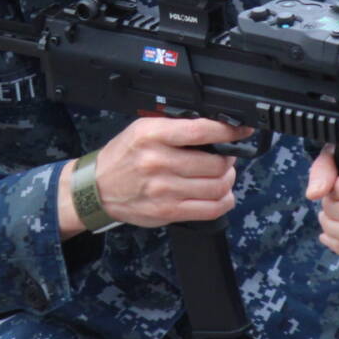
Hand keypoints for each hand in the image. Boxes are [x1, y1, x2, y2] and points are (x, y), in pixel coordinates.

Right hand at [59, 117, 250, 235]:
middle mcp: (158, 162)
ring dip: (228, 180)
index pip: (202, 131)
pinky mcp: (168, 212)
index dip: (229, 131)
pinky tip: (221, 194)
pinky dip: (224, 201)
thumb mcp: (143, 129)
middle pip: (215, 163)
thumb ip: (176, 127)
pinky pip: (210, 209)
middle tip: (226, 157)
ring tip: (223, 175)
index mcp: (153, 135)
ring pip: (217, 187)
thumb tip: (215, 127)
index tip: (241, 130)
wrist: (97, 188)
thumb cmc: (123, 157)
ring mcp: (164, 190)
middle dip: (229, 159)